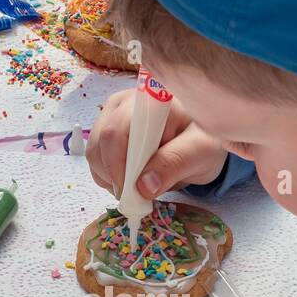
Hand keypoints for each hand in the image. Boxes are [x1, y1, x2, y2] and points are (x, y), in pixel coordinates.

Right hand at [86, 88, 227, 198]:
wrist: (199, 140)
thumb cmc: (202, 140)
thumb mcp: (201, 152)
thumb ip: (175, 163)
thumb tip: (143, 187)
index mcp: (148, 100)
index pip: (117, 131)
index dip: (119, 166)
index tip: (134, 192)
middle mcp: (124, 102)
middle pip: (101, 142)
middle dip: (116, 176)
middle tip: (139, 195)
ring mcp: (111, 115)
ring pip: (94, 153)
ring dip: (112, 179)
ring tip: (140, 186)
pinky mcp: (106, 130)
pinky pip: (96, 159)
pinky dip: (109, 178)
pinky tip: (131, 180)